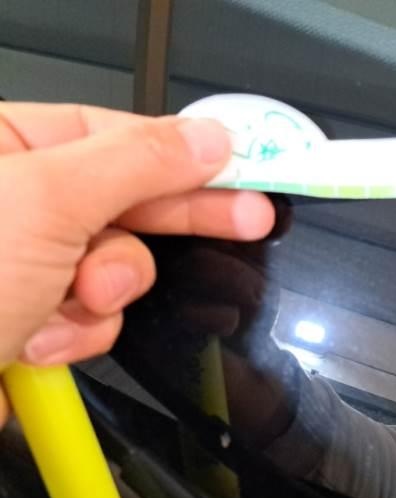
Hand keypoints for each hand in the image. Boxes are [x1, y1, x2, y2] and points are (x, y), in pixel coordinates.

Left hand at [0, 102, 275, 423]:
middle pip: (125, 200)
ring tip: (72, 299)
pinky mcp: (30, 318)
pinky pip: (92, 316)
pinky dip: (77, 333)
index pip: (117, 135)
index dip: (186, 155)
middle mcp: (12, 201)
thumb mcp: (45, 200)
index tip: (243, 169)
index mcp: (0, 146)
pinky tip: (37, 339)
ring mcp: (23, 264)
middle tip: (247, 219)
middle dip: (175, 220)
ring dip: (105, 292)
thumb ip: (138, 162)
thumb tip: (206, 140)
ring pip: (116, 268)